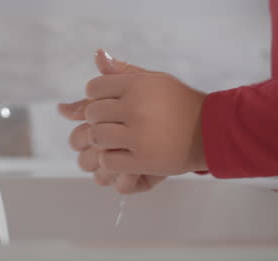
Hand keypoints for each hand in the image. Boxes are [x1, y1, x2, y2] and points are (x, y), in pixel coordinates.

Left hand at [59, 49, 206, 193]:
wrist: (212, 131)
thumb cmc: (179, 102)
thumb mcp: (154, 80)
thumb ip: (123, 70)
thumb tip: (98, 54)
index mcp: (138, 85)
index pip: (94, 88)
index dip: (96, 97)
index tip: (108, 105)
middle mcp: (137, 108)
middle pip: (93, 113)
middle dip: (96, 120)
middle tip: (110, 125)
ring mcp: (140, 135)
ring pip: (96, 136)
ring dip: (100, 141)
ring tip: (113, 141)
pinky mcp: (144, 160)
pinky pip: (108, 161)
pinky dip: (110, 161)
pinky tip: (122, 156)